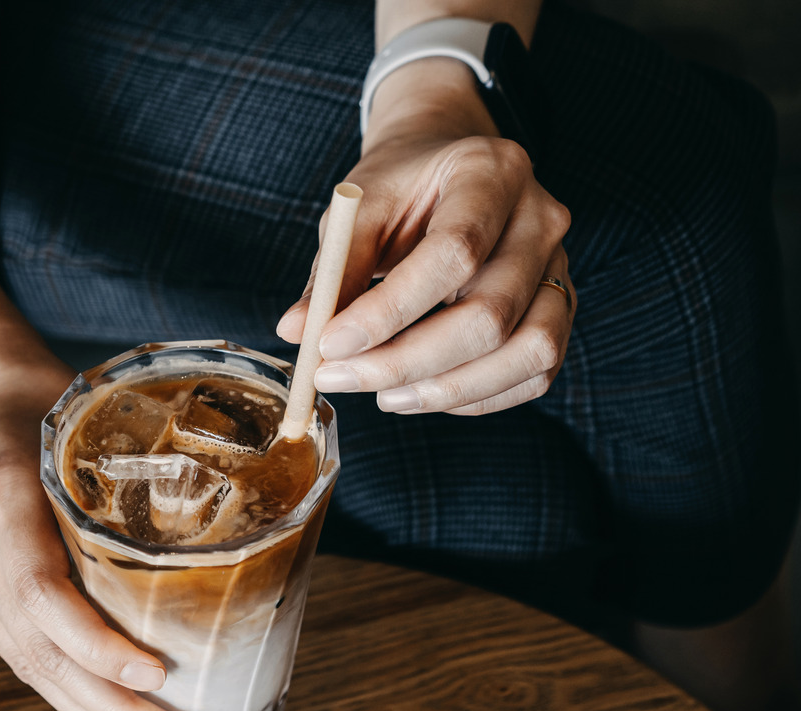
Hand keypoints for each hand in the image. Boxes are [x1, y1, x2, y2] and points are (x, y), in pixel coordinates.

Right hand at [0, 333, 197, 710]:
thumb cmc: (47, 392)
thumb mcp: (95, 415)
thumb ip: (144, 471)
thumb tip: (245, 525)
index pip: (41, 593)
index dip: (96, 645)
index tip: (154, 675)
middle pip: (36, 648)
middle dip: (108, 707)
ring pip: (26, 663)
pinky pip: (20, 649)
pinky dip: (70, 687)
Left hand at [277, 59, 573, 415]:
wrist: (447, 167)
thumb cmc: (401, 186)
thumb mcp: (359, 208)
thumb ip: (334, 269)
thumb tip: (295, 331)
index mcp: (491, 172)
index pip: (452, 254)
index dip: (388, 311)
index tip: (328, 344)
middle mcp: (540, 217)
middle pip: (491, 313)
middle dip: (406, 362)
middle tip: (339, 378)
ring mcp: (560, 265)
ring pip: (528, 352)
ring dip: (447, 389)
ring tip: (382, 395)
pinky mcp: (560, 306)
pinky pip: (535, 371)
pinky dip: (477, 397)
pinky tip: (420, 392)